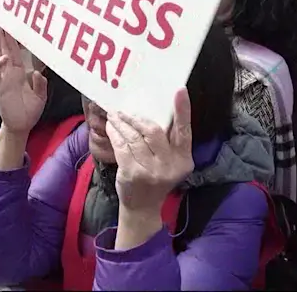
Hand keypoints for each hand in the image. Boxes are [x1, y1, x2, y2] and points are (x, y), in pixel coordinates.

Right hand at [0, 24, 47, 135]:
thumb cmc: (30, 110)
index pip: (16, 49)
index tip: (15, 22)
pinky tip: (2, 57)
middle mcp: (10, 71)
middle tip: (1, 16)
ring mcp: (3, 78)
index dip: (15, 37)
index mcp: (20, 70)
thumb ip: (40, 84)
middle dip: (3, 33)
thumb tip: (38, 73)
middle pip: (5, 48)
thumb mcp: (40, 96)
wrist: (22, 126)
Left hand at [106, 88, 193, 211]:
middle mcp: (169, 165)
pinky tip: (111, 128)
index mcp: (183, 159)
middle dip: (136, 117)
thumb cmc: (156, 178)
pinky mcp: (132, 173)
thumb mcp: (170, 162)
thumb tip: (153, 110)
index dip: (183, 110)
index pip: (184, 131)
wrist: (143, 207)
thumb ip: (167, 142)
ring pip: (134, 137)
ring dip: (122, 123)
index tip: (180, 90)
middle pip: (153, 130)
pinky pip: (121, 146)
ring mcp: (150, 170)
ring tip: (115, 116)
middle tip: (124, 110)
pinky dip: (115, 134)